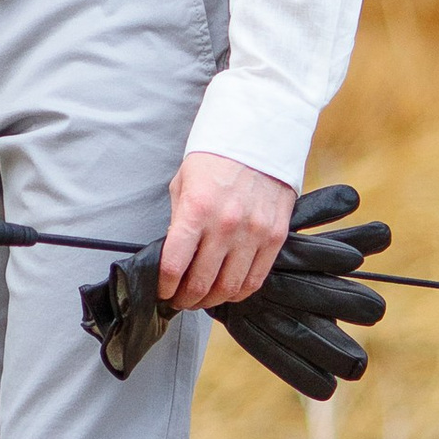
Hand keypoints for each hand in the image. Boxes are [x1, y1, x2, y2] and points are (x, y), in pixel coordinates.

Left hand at [159, 152, 295, 312]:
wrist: (258, 138)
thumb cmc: (215, 159)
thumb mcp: (183, 184)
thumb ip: (177, 221)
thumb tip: (174, 256)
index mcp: (196, 209)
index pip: (174, 264)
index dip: (165, 286)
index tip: (162, 291)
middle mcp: (225, 225)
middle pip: (202, 282)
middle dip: (186, 298)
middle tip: (180, 300)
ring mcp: (253, 233)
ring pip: (230, 287)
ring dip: (211, 301)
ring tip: (202, 299)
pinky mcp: (275, 237)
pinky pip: (256, 278)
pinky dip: (239, 292)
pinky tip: (228, 291)